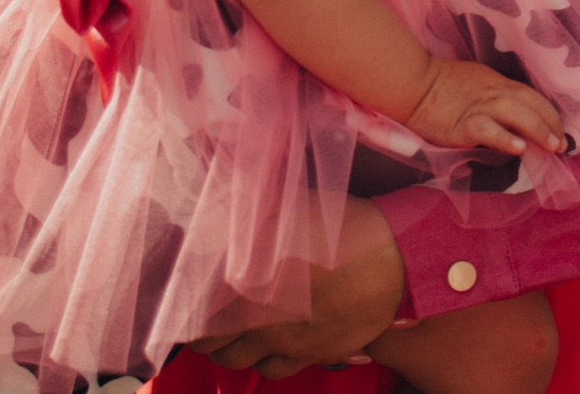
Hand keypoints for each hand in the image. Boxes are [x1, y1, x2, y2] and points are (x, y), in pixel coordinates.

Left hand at [192, 198, 406, 376]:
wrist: (396, 256)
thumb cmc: (344, 226)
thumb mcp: (286, 209)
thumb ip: (246, 219)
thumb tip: (217, 214)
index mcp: (243, 284)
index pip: (192, 311)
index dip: (183, 306)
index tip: (183, 296)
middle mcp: (258, 321)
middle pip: (209, 344)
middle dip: (200, 332)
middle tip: (200, 315)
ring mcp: (286, 343)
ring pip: (238, 362)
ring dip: (228, 349)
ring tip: (229, 332)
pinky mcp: (313, 354)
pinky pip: (275, 371)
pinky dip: (263, 361)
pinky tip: (268, 343)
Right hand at [405, 56, 566, 155]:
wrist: (412, 84)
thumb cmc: (441, 84)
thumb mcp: (476, 83)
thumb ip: (495, 97)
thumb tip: (515, 118)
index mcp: (497, 83)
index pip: (532, 96)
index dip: (549, 113)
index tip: (560, 130)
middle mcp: (493, 92)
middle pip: (531, 103)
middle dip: (551, 123)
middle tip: (563, 144)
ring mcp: (479, 107)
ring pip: (516, 114)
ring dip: (538, 129)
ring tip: (552, 147)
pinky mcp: (462, 124)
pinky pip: (488, 130)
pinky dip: (505, 137)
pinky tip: (518, 148)